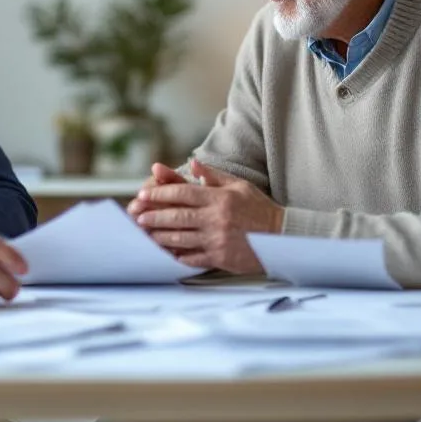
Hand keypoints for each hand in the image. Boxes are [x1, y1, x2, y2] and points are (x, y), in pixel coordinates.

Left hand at [132, 161, 284, 272]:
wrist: (283, 237)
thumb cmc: (259, 209)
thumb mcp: (239, 186)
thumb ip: (213, 175)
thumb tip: (192, 163)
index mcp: (219, 198)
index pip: (183, 192)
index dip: (160, 193)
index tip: (143, 194)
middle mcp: (216, 219)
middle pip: (177, 216)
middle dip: (154, 216)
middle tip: (137, 216)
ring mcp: (217, 240)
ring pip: (180, 238)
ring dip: (159, 236)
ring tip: (145, 234)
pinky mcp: (220, 258)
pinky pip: (193, 258)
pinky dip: (178, 256)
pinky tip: (166, 253)